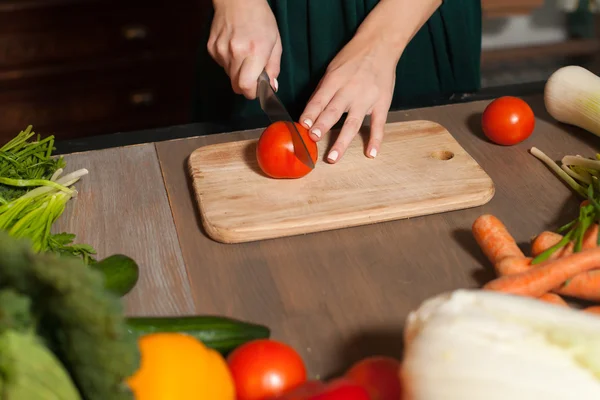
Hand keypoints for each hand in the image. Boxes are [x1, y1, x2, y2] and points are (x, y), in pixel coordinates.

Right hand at [207, 0, 281, 98]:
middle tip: (252, 76)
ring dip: (237, 72)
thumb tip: (272, 86)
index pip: (246, 86)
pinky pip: (221, 65)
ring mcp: (221, 51)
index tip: (258, 90)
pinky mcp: (211, 48)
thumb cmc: (261, 19)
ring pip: (229, 76)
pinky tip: (233, 48)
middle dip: (245, 86)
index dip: (252, 93)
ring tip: (243, 55)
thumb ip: (274, 67)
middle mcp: (236, 53)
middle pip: (236, 86)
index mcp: (255, 52)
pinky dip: (228, 62)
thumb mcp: (276, 42)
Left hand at [299, 36, 397, 162]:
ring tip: (333, 157)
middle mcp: (350, 91)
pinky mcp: (382, 103)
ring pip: (353, 123)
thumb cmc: (352, 57)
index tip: (302, 125)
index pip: (319, 99)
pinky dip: (375, 140)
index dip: (310, 113)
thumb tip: (310, 113)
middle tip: (312, 138)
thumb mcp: (332, 69)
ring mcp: (367, 99)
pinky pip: (378, 124)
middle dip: (322, 126)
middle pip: (334, 111)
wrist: (380, 45)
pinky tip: (371, 154)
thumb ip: (323, 91)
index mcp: (335, 81)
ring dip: (342, 141)